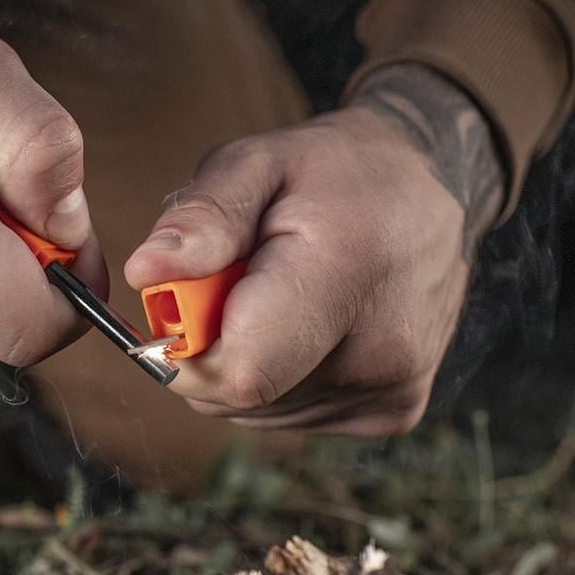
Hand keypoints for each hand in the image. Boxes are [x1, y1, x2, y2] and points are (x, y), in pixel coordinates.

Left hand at [125, 64, 504, 435]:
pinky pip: (293, 413)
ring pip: (259, 410)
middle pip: (239, 395)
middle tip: (239, 286)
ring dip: (246, 361)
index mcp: (344, 278)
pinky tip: (310, 325)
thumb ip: (202, 216)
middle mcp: (382, 351)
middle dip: (212, 348)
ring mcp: (394, 389)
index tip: (188, 301)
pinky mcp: (397, 410)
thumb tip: (144, 272)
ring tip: (282, 299)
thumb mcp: (259, 161)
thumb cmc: (335, 172)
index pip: (236, 373)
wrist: (430, 191)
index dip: (187, 348)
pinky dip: (280, 376)